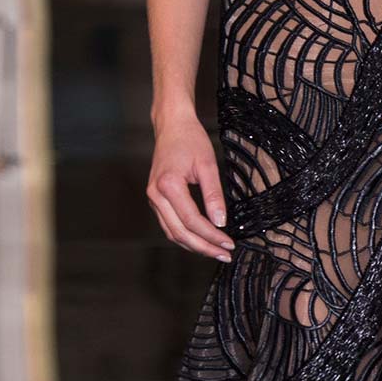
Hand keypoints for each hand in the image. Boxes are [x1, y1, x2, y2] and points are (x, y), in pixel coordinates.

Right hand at [146, 112, 234, 260]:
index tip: (229, 243)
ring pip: (172, 233)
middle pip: (180, 232)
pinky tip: (202, 240)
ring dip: (194, 246)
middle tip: (225, 254)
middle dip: (204, 247)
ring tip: (216, 251)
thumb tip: (220, 222)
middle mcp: (155, 195)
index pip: (192, 220)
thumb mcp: (208, 165)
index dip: (211, 235)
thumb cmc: (190, 140)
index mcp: (168, 185)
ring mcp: (153, 199)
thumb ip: (214, 195)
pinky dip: (185, 236)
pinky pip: (169, 225)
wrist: (172, 126)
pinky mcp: (156, 200)